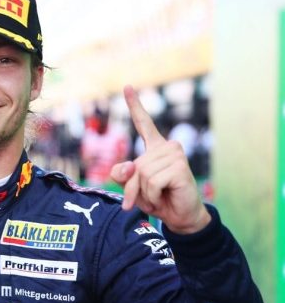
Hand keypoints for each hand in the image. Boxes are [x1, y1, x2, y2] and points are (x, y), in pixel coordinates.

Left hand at [110, 85, 210, 233]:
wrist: (179, 215)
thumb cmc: (157, 198)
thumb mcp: (132, 187)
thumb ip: (122, 175)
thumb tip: (128, 166)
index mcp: (154, 147)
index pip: (143, 123)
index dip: (134, 105)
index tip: (127, 86)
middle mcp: (166, 147)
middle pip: (134, 166)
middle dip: (133, 187)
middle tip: (148, 196)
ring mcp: (175, 154)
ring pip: (141, 174)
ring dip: (144, 192)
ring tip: (158, 195)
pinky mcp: (180, 166)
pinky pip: (151, 181)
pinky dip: (152, 194)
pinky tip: (165, 195)